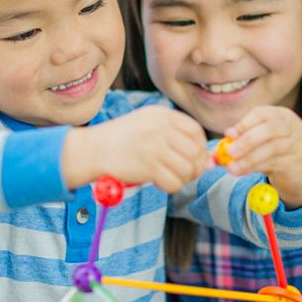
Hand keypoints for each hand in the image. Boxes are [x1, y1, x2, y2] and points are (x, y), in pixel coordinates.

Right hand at [63, 106, 211, 192]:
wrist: (91, 149)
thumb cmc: (121, 140)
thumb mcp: (148, 126)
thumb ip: (176, 138)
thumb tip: (209, 162)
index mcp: (162, 114)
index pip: (196, 131)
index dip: (200, 147)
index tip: (195, 157)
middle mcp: (161, 128)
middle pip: (196, 151)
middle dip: (196, 167)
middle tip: (186, 174)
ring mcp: (155, 146)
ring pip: (188, 169)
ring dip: (183, 178)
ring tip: (170, 177)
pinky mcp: (149, 166)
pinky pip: (174, 182)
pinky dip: (171, 187)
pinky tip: (161, 183)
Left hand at [221, 106, 301, 208]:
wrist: (295, 173)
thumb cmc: (272, 153)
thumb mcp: (258, 142)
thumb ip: (241, 141)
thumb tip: (219, 147)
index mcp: (281, 115)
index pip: (261, 114)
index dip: (244, 123)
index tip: (228, 134)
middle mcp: (292, 126)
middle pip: (269, 129)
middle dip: (247, 140)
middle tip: (230, 152)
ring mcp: (298, 143)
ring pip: (272, 148)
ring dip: (249, 158)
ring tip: (233, 167)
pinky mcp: (297, 161)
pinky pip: (275, 163)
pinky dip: (256, 167)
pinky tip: (244, 171)